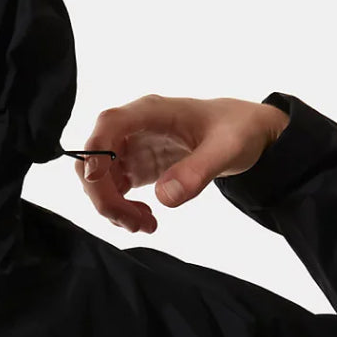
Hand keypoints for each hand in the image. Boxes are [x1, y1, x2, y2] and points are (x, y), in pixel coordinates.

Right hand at [74, 94, 290, 232]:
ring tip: (147, 225)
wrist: (244, 132)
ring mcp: (128, 149)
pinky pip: (110, 191)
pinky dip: (121, 210)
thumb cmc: (236, 129)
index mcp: (149, 112)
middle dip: (105, 196)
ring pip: (97, 180)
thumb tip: (164, 198)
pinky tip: (146, 218)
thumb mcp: (227, 149)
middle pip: (93, 160)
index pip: (108, 126)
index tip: (98, 183)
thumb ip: (198, 171)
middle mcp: (131, 128)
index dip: (95, 154)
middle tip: (135, 223)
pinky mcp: (132, 167)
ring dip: (112, 208)